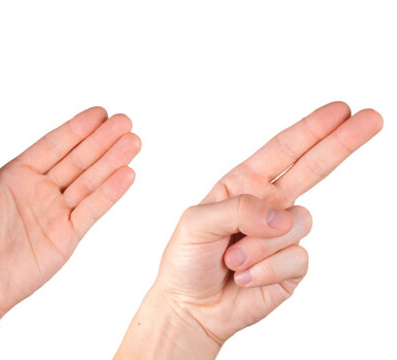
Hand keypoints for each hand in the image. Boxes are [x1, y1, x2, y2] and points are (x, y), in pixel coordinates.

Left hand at [0, 107, 139, 315]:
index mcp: (16, 175)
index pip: (53, 146)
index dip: (77, 129)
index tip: (100, 112)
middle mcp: (39, 190)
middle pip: (77, 159)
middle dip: (102, 141)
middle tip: (125, 121)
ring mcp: (54, 213)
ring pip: (89, 182)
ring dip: (112, 162)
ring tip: (134, 141)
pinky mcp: (66, 237)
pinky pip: (92, 210)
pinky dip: (110, 193)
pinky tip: (127, 174)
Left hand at [145, 102, 382, 346]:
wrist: (190, 307)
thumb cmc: (186, 261)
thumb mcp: (195, 224)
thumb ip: (236, 210)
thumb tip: (282, 215)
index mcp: (242, 186)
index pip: (282, 152)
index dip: (310, 130)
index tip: (339, 110)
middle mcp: (268, 206)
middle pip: (314, 168)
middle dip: (341, 143)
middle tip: (371, 118)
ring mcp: (283, 235)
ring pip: (298, 223)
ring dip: (260, 245)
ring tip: (231, 260)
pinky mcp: (292, 265)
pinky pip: (295, 258)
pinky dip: (265, 270)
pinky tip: (244, 277)